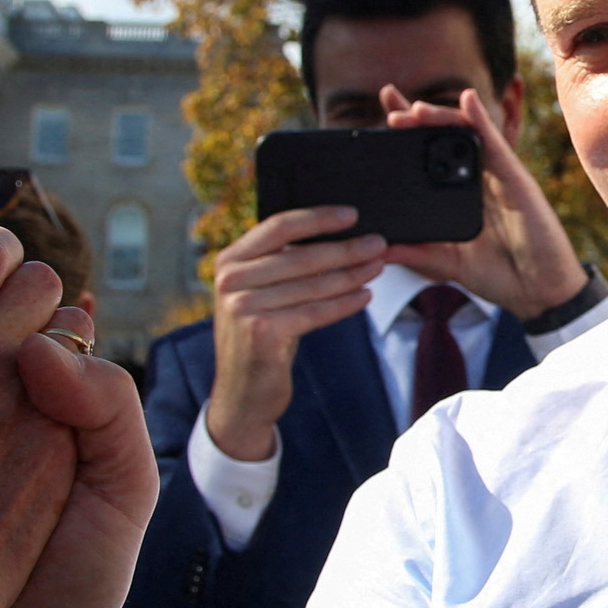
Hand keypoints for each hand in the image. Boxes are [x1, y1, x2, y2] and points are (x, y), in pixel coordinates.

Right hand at [204, 205, 383, 462]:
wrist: (242, 393)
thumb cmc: (260, 337)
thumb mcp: (259, 294)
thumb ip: (281, 266)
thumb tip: (336, 238)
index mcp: (230, 260)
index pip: (279, 226)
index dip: (318, 218)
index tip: (351, 214)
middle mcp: (231, 280)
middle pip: (301, 255)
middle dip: (345, 249)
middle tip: (378, 245)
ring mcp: (243, 306)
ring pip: (312, 284)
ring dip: (350, 275)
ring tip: (376, 268)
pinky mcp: (262, 332)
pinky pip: (315, 312)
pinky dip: (343, 304)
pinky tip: (363, 296)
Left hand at [380, 86, 585, 321]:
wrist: (538, 292)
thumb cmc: (500, 275)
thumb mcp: (447, 264)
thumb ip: (416, 254)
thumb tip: (378, 249)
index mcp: (459, 194)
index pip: (430, 155)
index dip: (409, 132)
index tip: (384, 115)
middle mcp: (477, 178)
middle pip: (445, 136)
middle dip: (419, 119)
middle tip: (392, 113)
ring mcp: (497, 175)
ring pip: (467, 133)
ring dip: (442, 116)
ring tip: (416, 110)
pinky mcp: (515, 177)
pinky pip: (496, 142)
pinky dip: (482, 119)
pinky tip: (467, 100)